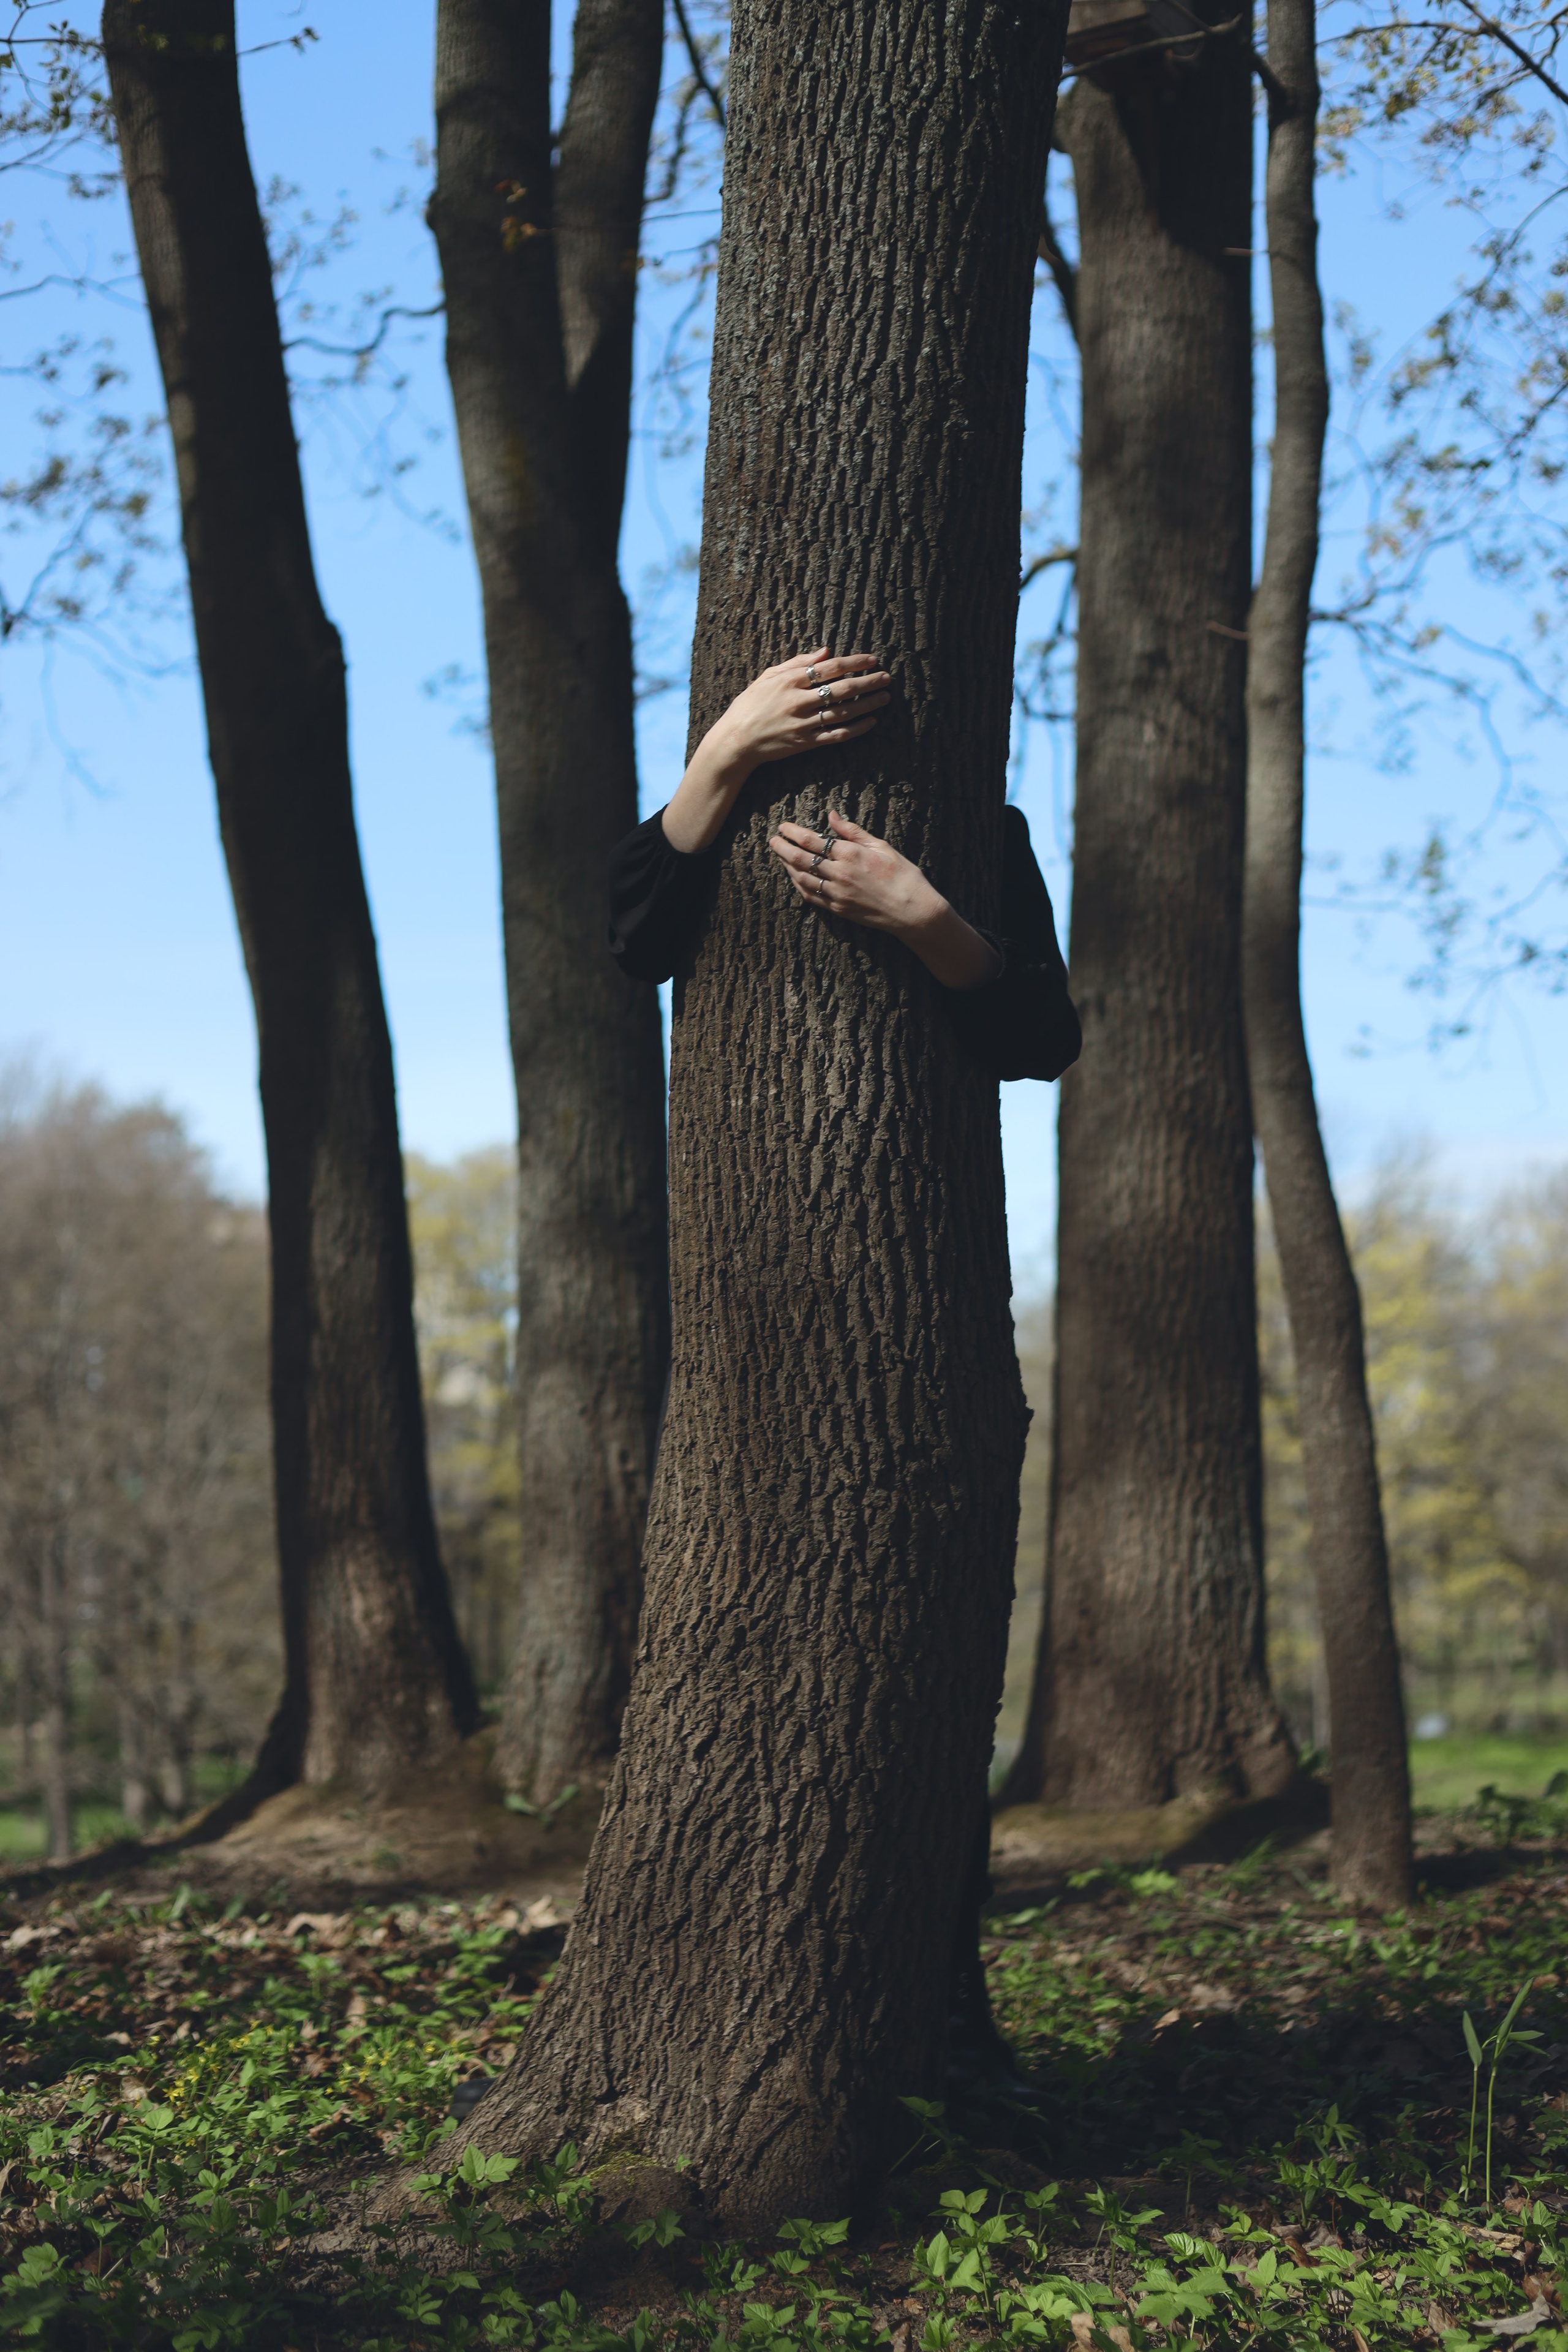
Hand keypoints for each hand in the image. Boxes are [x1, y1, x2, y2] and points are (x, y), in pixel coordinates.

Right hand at [661, 649, 891, 852]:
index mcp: (790, 681)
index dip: (854, 662)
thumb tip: (825, 652)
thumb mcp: (768, 677)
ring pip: (843, 712)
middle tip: (887, 677)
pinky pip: (836, 736)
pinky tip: (871, 722)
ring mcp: (803, 724)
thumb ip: (797, 663)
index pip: (830, 668)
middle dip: (868, 682)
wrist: (735, 741)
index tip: (873, 659)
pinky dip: (856, 729)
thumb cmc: (749, 705)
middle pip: (842, 689)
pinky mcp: (805, 744)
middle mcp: (799, 701)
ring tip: (885, 697)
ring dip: (867, 704)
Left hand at [768, 812, 1002, 990]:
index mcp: (850, 854)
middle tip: (773, 840)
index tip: (783, 827)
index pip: (812, 840)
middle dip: (783, 848)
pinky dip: (799, 885)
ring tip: (781, 856)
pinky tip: (795, 877)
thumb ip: (852, 831)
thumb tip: (832, 815)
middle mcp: (839, 874)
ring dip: (788, 866)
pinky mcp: (838, 909)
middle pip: (801, 859)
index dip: (793, 833)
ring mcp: (836, 894)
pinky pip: (811, 896)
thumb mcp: (880, 846)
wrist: (913, 911)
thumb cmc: (903, 875)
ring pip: (802, 878)